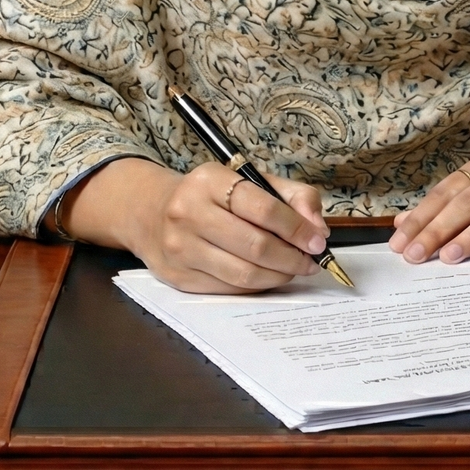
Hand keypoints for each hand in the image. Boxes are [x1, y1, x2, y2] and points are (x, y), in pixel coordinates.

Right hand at [54, 157, 329, 292]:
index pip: (262, 207)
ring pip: (243, 273)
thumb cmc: (212, 196)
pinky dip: (256, 286)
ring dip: (278, 276)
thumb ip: (292, 196)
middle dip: (291, 258)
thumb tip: (318, 230)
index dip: (296, 228)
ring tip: (293, 269)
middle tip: (310, 261)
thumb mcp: (250, 180)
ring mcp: (180, 248)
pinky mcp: (179, 277)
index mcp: (209, 181)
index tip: (317, 241)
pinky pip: (229, 288)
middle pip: (254, 245)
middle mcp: (189, 212)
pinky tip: (267, 276)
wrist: (151, 212)